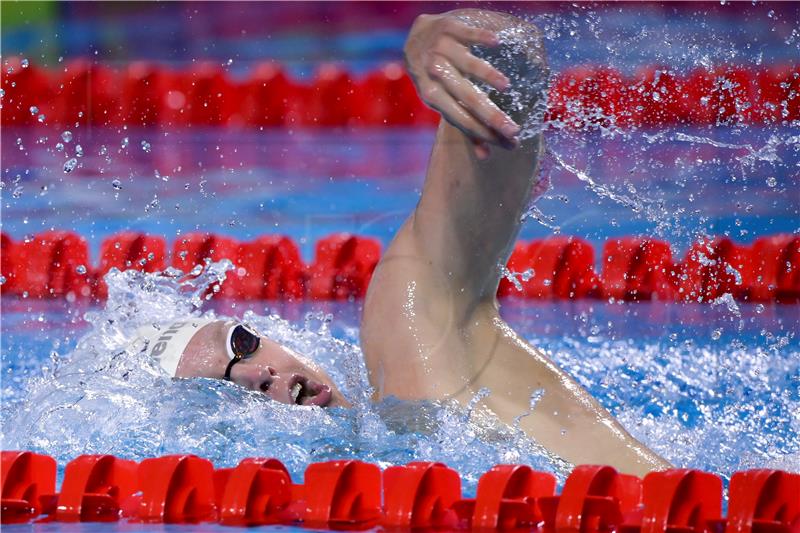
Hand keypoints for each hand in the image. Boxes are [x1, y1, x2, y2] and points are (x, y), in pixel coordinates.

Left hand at [404, 12, 520, 158]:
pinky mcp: (447, 27)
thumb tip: (486, 156)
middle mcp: (434, 73)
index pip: (460, 118)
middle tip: (514, 129)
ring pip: (466, 63)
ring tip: (506, 86)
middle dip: (490, 115)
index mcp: (432, 96)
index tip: (509, 142)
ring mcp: (440, 49)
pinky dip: (481, 37)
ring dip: (486, 75)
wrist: (415, 41)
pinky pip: (466, 32)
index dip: (483, 132)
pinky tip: (497, 43)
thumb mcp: (442, 102)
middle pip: (466, 97)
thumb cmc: (436, 79)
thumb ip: (464, 126)